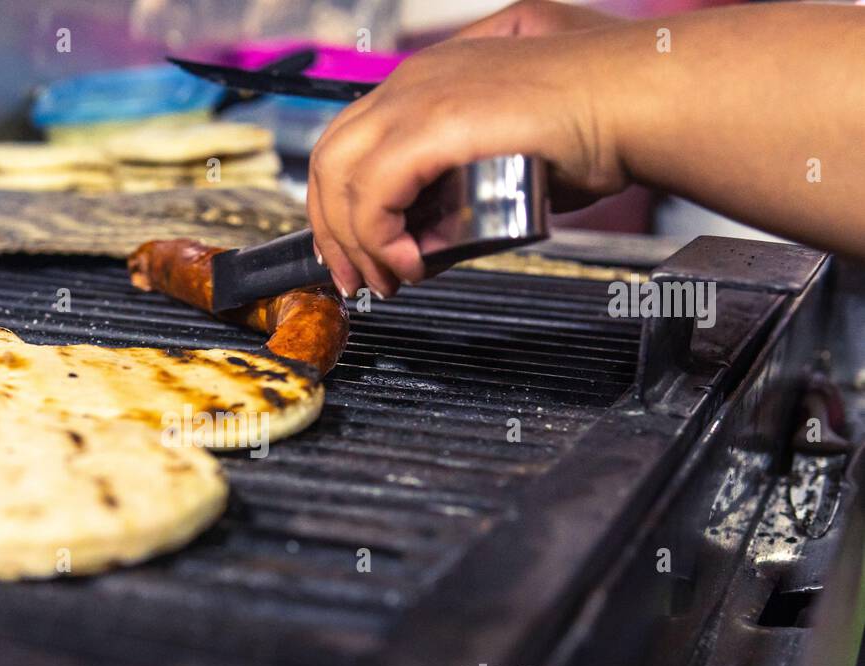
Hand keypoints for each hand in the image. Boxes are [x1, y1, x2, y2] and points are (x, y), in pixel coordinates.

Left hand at [307, 1, 628, 298]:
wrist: (640, 98)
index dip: (341, 205)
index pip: (351, 143)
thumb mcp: (507, 164)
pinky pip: (374, 190)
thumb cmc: (597, 122)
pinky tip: (411, 263)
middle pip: (331, 159)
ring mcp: (421, 94)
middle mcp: (414, 80)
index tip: (354, 254)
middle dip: (334, 231)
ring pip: (341, 175)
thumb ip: (458, 194)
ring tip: (389, 279)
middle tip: (359, 279)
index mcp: (427, 80)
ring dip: (355, 241)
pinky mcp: (435, 121)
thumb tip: (427, 243)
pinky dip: (379, 236)